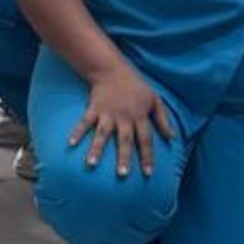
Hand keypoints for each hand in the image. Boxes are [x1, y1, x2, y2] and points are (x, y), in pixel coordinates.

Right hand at [70, 64, 173, 178]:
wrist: (112, 69)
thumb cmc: (136, 86)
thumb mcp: (155, 100)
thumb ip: (163, 119)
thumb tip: (172, 138)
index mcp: (139, 116)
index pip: (145, 140)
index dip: (147, 156)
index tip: (148, 174)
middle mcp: (123, 117)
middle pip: (124, 140)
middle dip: (124, 157)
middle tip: (122, 174)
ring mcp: (107, 113)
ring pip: (102, 134)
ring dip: (97, 149)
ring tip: (91, 164)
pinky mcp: (94, 108)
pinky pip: (85, 122)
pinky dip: (77, 132)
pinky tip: (71, 144)